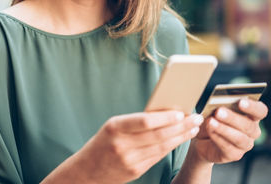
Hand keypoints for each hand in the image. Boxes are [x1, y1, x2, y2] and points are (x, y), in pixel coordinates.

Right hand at [74, 111, 203, 183]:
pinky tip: (179, 139)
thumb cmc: (102, 142)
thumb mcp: (113, 125)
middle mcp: (123, 145)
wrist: (87, 171)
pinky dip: (171, 146)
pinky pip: (158, 156)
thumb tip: (164, 113)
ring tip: (193, 128)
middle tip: (195, 118)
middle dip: (181, 126)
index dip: (165, 117)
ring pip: (162, 147)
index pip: (145, 121)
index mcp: (115, 127)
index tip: (181, 112)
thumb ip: (135, 121)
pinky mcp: (136, 171)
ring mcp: (130, 160)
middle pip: (159, 135)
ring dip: (180, 137)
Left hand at [192, 99, 267, 163]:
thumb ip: (218, 105)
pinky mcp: (235, 155)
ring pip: (240, 138)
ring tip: (211, 122)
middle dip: (232, 118)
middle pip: (249, 125)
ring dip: (224, 129)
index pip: (260, 111)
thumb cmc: (212, 118)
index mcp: (251, 115)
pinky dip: (217, 138)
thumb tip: (214, 102)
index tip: (241, 102)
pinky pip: (228, 148)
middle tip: (219, 111)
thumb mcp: (214, 109)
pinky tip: (210, 131)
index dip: (252, 107)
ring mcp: (245, 144)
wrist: (202, 138)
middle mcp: (252, 130)